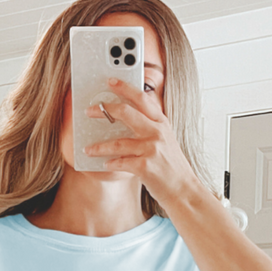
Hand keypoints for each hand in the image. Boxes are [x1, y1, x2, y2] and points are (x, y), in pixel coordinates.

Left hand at [83, 77, 202, 205]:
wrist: (183, 190)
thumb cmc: (171, 167)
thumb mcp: (165, 141)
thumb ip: (150, 128)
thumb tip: (127, 119)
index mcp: (161, 123)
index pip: (141, 98)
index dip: (124, 87)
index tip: (110, 81)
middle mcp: (157, 132)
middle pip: (126, 113)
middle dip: (104, 110)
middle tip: (89, 111)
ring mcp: (151, 149)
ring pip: (118, 142)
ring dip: (99, 146)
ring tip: (88, 149)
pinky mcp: (145, 166)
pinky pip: (121, 162)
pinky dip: (112, 164)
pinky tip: (106, 164)